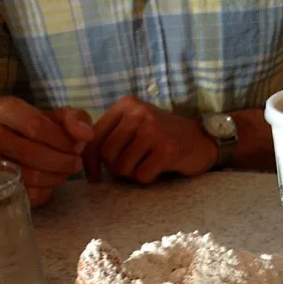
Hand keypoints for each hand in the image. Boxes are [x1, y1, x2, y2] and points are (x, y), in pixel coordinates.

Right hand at [0, 97, 92, 205]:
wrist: (6, 142)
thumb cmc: (34, 129)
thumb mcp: (53, 116)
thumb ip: (75, 118)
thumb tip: (87, 135)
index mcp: (3, 110)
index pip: (35, 127)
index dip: (63, 141)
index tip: (77, 147)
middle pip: (34, 154)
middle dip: (64, 162)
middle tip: (76, 163)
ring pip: (31, 176)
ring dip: (58, 176)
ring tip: (64, 170)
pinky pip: (28, 194)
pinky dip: (46, 190)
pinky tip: (49, 181)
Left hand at [93, 96, 217, 183]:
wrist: (201, 140)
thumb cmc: (162, 138)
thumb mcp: (134, 127)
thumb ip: (111, 136)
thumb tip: (82, 160)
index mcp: (126, 105)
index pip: (94, 136)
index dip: (90, 161)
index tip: (95, 178)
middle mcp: (139, 113)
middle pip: (107, 154)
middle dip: (116, 169)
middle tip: (130, 169)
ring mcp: (153, 130)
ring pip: (123, 167)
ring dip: (132, 175)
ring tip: (145, 166)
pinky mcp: (167, 150)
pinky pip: (141, 176)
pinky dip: (147, 178)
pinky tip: (158, 169)